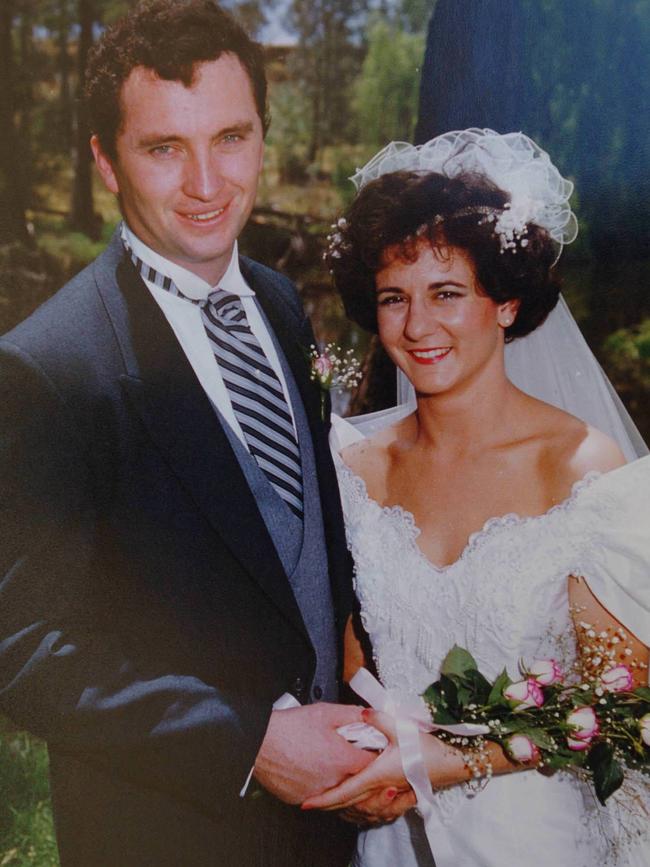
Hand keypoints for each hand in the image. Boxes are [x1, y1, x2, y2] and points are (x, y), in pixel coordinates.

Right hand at [253, 703, 374, 803]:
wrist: (260, 742)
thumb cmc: (289, 727)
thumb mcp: (325, 712)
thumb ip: (352, 713)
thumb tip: (368, 715)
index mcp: (343, 759)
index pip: (373, 764)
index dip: (374, 755)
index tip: (369, 749)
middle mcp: (333, 781)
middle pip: (357, 780)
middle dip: (357, 769)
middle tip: (347, 754)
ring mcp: (318, 793)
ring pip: (338, 792)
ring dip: (339, 780)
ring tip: (327, 761)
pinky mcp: (302, 800)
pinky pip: (318, 797)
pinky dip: (319, 786)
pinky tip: (312, 771)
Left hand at [301, 709, 415, 823]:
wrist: (450, 762)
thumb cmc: (426, 748)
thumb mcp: (402, 729)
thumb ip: (380, 719)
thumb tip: (364, 712)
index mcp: (377, 775)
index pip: (346, 791)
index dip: (325, 799)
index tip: (308, 803)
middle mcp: (381, 788)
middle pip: (349, 803)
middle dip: (328, 805)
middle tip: (311, 804)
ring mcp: (389, 794)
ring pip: (361, 808)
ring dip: (344, 808)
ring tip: (328, 803)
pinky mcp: (397, 794)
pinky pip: (374, 808)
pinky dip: (361, 808)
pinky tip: (355, 802)